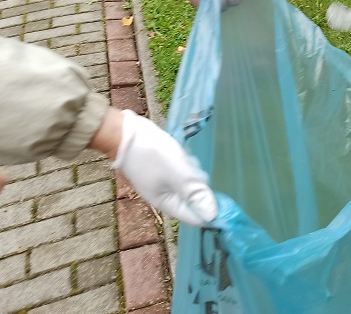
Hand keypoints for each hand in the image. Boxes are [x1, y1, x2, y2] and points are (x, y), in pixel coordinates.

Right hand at [110, 110, 216, 225]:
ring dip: (191, 169)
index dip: (212, 210)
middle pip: (194, 197)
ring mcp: (164, 181)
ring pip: (189, 181)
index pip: (195, 216)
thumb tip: (212, 217)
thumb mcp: (177, 174)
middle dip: (198, 182)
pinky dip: (184, 161)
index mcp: (167, 203)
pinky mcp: (164, 168)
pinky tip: (177, 151)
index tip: (225, 199)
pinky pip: (182, 169)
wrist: (125, 134)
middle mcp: (166, 196)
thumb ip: (194, 194)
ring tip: (181, 156)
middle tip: (190, 167)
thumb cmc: (151, 155)